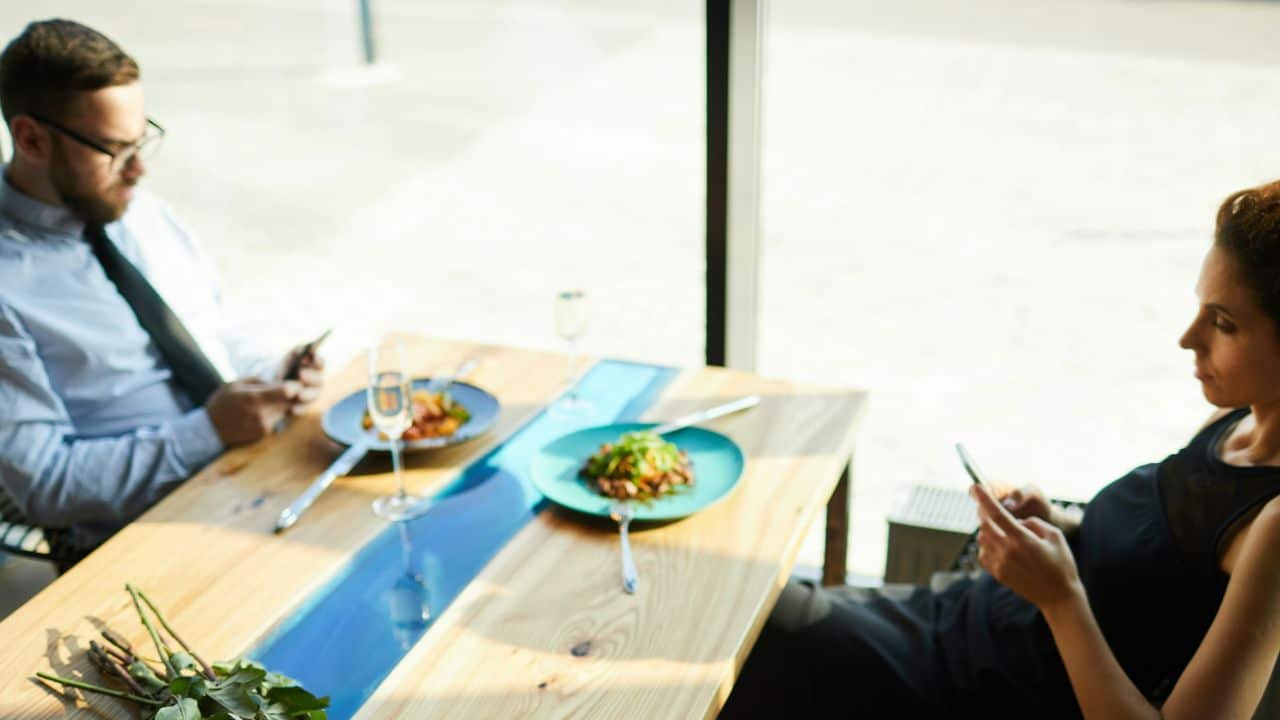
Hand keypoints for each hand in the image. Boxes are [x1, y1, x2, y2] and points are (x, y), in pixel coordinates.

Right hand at [205, 379, 299, 444]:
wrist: (211, 429)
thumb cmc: (223, 402)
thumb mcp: (236, 384)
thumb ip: (259, 381)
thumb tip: (280, 381)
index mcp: (254, 398)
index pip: (286, 391)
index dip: (294, 386)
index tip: (293, 382)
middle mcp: (262, 414)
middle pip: (289, 402)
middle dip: (290, 395)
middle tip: (284, 390)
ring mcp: (264, 426)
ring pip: (285, 411)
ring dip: (282, 405)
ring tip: (268, 400)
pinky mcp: (264, 434)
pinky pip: (277, 420)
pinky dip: (274, 414)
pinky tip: (262, 411)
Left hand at [280, 345, 324, 414]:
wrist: (274, 391)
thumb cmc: (284, 371)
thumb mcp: (287, 361)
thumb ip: (295, 354)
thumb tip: (300, 349)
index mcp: (313, 367)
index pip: (320, 363)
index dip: (319, 361)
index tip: (315, 359)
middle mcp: (316, 381)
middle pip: (319, 380)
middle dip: (312, 377)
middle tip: (301, 374)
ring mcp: (312, 394)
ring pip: (314, 395)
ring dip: (308, 394)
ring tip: (299, 395)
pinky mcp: (305, 407)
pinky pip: (305, 409)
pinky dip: (300, 409)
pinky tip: (293, 410)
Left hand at [970, 483, 1082, 610]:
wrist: (1059, 597)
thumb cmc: (1061, 564)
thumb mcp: (1055, 536)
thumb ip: (1033, 523)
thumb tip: (1016, 522)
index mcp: (1022, 540)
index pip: (997, 514)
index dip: (984, 499)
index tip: (975, 487)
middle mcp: (1007, 552)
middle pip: (985, 525)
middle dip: (985, 514)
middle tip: (989, 509)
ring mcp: (1000, 564)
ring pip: (982, 539)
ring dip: (988, 530)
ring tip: (1003, 532)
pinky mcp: (998, 574)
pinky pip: (983, 554)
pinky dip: (987, 545)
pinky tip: (1000, 546)